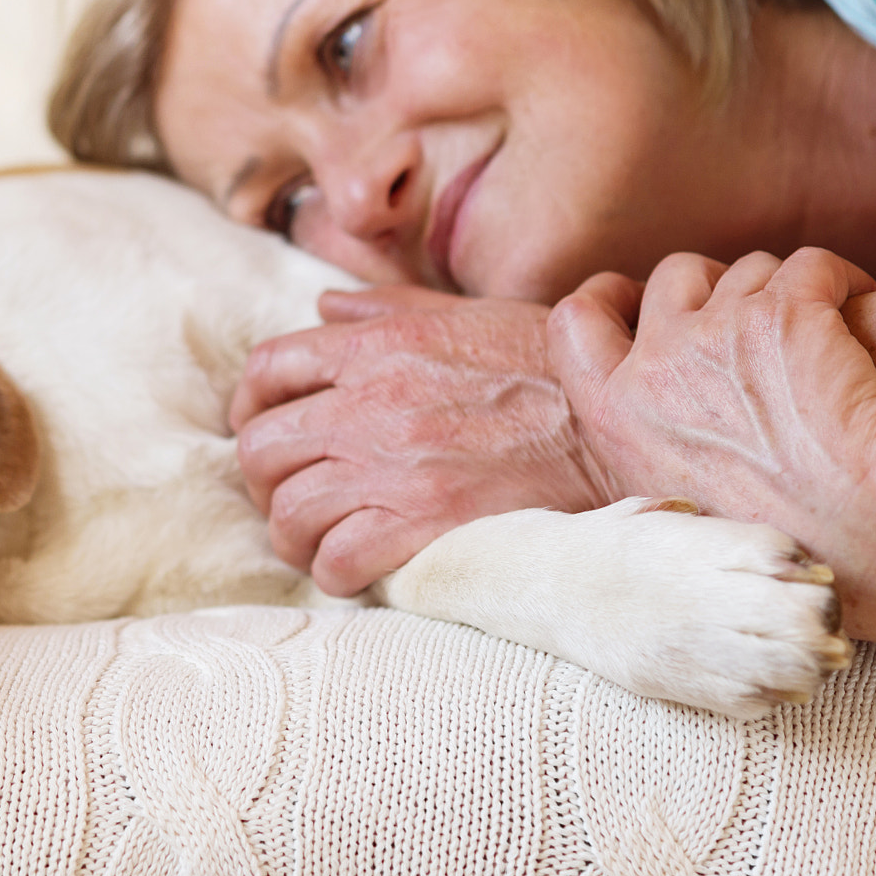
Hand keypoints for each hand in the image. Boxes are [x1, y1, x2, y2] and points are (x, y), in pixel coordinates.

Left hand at [231, 285, 617, 596]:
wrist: (623, 427)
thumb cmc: (554, 369)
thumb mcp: (469, 314)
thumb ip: (388, 309)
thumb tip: (325, 304)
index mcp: (379, 346)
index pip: (269, 368)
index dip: (252, 405)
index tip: (266, 429)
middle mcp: (373, 402)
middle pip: (261, 447)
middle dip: (266, 478)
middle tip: (292, 494)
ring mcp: (396, 465)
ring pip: (289, 511)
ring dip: (295, 533)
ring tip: (320, 540)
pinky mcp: (426, 522)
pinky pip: (337, 558)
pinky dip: (334, 571)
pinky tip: (355, 568)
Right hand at [545, 248, 875, 548]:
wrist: (863, 542)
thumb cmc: (779, 540)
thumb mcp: (673, 501)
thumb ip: (650, 442)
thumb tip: (660, 415)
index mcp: (614, 416)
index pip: (574, 322)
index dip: (609, 296)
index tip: (640, 297)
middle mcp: (655, 366)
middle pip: (675, 277)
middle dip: (720, 285)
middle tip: (764, 322)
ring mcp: (716, 334)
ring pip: (751, 270)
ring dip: (788, 292)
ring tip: (829, 337)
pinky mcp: (785, 314)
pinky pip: (814, 265)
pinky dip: (845, 282)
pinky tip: (865, 312)